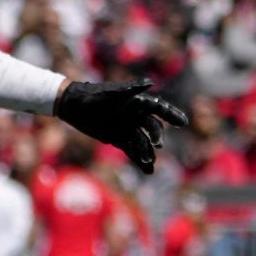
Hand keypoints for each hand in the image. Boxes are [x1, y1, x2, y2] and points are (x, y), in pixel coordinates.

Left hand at [55, 80, 189, 174]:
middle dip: (156, 136)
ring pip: (143, 142)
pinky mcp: (118, 139)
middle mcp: (135, 115)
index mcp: (136, 102)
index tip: (183, 122)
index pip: (159, 108)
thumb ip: (131, 90)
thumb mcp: (110, 93)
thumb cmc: (92, 95)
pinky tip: (148, 171)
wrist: (72, 105)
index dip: (172, 114)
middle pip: (152, 127)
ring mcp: (127, 128)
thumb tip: (150, 83)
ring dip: (148, 152)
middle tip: (157, 146)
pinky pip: (132, 151)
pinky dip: (139, 160)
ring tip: (150, 163)